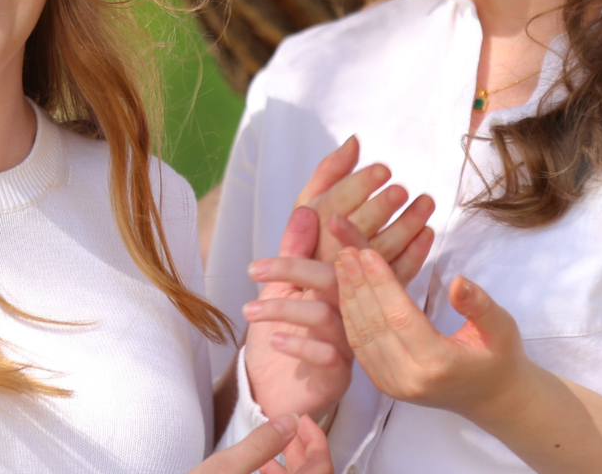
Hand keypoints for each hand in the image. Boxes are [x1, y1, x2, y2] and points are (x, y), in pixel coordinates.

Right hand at [189, 412, 330, 473]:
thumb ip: (260, 445)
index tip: (303, 419)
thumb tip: (290, 422)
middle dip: (304, 451)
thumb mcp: (224, 469)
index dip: (317, 440)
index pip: (321, 470)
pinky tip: (261, 469)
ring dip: (292, 467)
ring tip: (274, 448)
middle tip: (291, 428)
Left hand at [242, 206, 349, 421]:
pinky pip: (327, 354)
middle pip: (336, 281)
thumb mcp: (280, 288)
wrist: (269, 390)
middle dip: (294, 268)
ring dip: (283, 309)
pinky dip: (298, 344)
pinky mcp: (339, 374)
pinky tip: (275, 340)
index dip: (347, 234)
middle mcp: (351, 315)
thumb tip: (305, 211)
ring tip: (250, 312)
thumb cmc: (280, 335)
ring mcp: (347, 345)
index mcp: (341, 289)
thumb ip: (295, 252)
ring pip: (326, 315)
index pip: (351, 255)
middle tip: (256, 270)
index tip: (321, 215)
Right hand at [298, 136, 435, 280]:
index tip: (383, 170)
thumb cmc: (311, 234)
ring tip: (425, 205)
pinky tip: (427, 233)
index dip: (361, 185)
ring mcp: (354, 271)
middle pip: (360, 225)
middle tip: (401, 191)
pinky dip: (414, 255)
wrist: (304, 286)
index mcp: (317, 220)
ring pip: (382, 249)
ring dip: (406, 226)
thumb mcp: (309, 199)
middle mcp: (333, 246)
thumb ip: (331, 170)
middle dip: (381, 207)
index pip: (338, 200)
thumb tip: (354, 140)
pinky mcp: (372, 288)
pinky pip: (396, 273)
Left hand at [334, 247, 536, 421]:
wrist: (492, 398)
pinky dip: (350, 316)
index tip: (365, 251)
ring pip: (361, 335)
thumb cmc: (499, 358)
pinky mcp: (384, 384)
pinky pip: (360, 347)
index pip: (400, 316)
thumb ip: (480, 305)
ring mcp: (393, 385)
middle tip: (344, 249)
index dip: (381, 281)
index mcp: (438, 364)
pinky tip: (345, 290)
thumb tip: (459, 281)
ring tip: (341, 262)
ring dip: (348, 297)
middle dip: (357, 283)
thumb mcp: (502, 329)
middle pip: (375, 323)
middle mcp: (409, 379)